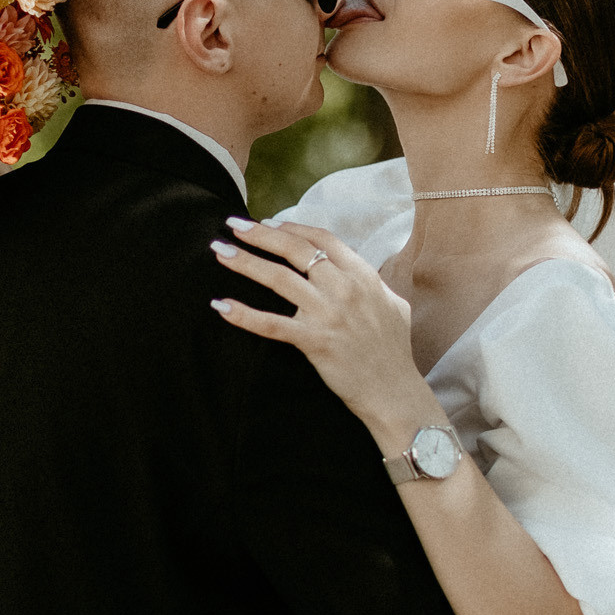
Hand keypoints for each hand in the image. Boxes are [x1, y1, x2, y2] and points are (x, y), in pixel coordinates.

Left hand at [210, 217, 443, 443]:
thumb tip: (355, 272)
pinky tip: (222, 306)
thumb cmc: (394, 351)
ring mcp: (328, 314)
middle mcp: (344, 289)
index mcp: (363, 276)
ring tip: (220, 251)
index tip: (268, 222)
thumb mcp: (393, 304)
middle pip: (295, 250)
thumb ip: (372, 284)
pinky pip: (272, 325)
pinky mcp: (314, 341)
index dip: (292, 227)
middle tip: (233, 225)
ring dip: (246, 262)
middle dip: (260, 234)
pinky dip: (245, 315)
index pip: (323, 240)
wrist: (393, 391)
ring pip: (279, 279)